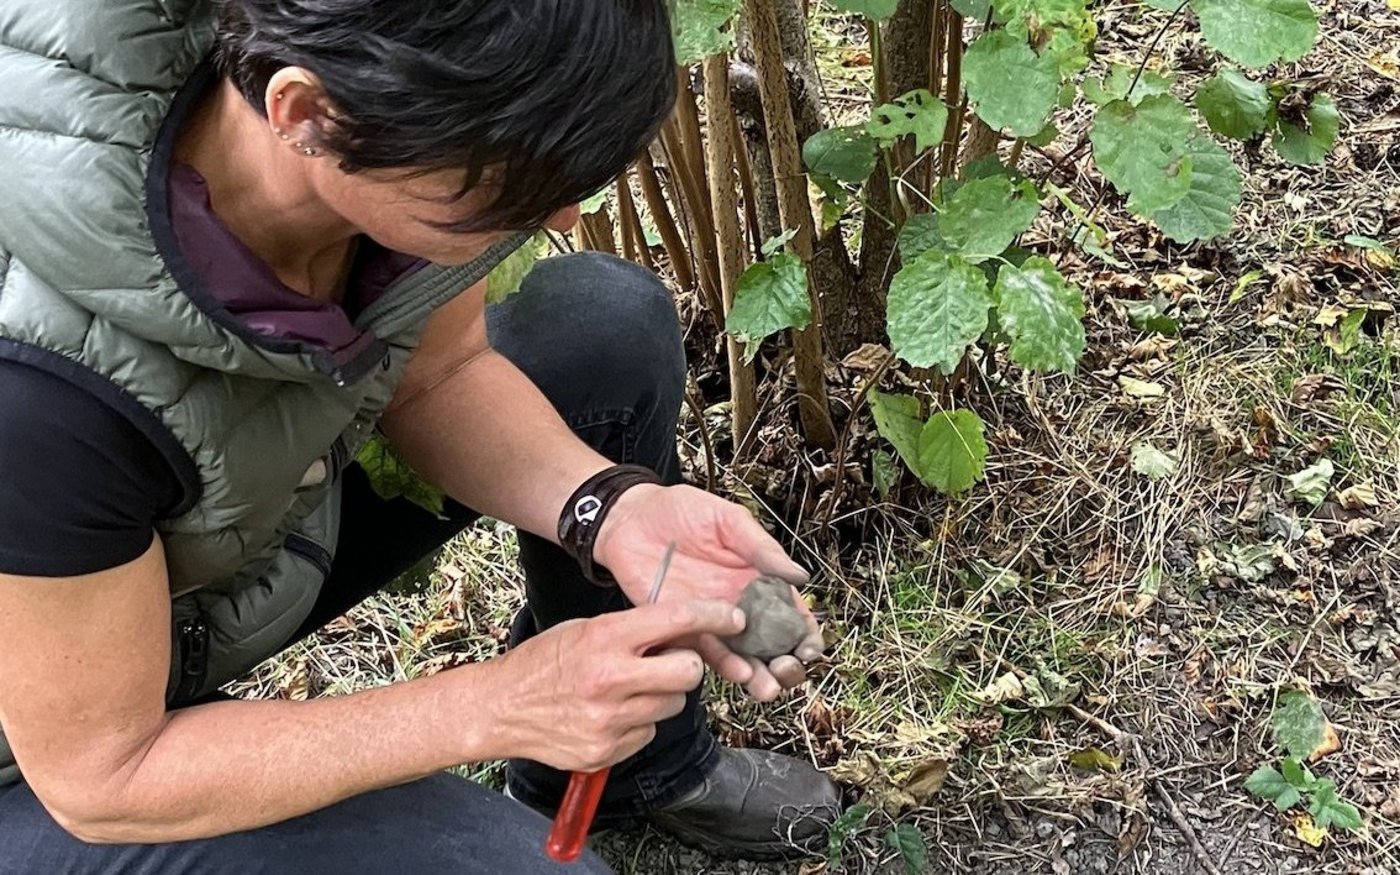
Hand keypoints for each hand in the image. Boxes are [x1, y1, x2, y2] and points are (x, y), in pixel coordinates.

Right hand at [490, 598, 743, 772]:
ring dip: (661, 696)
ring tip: (629, 690)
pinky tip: (612, 715)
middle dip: (687, 667)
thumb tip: (679, 633)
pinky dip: (639, 724)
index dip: (713, 616)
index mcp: (604, 639)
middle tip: (670, 663)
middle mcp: (610, 679)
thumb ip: (630, 632)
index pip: (676, 620)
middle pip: (688, 672)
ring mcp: (609, 719)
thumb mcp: (583, 630)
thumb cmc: (542, 663)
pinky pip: (648, 734)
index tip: (734, 618)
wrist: (500, 708)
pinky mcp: (606, 750)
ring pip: (672, 706)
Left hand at [591, 484, 824, 701]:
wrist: (630, 519)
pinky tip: (738, 672)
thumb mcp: (728, 520)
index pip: (791, 614)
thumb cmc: (679, 511)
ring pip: (743, 658)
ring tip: (766, 686)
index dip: (806, 635)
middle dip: (786, 664)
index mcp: (758, 578)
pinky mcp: (683, 629)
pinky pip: (706, 654)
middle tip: (787, 668)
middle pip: (772, 646)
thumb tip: (800, 576)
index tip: (810, 648)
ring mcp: (712, 620)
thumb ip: (761, 548)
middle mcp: (739, 605)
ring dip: (758, 676)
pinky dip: (724, 667)